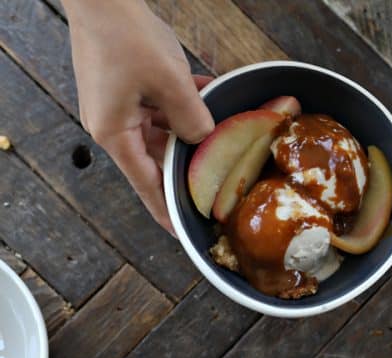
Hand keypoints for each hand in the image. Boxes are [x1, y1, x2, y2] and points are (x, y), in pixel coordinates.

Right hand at [65, 0, 213, 232]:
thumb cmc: (125, 36)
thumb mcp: (169, 83)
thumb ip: (192, 120)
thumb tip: (204, 140)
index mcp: (114, 133)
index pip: (146, 185)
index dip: (166, 210)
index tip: (183, 232)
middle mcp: (113, 124)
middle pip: (156, 159)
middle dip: (187, 166)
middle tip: (219, 183)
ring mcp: (118, 104)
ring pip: (163, 131)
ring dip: (191, 131)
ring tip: (222, 139)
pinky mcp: (126, 85)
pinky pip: (160, 105)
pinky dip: (184, 105)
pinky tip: (211, 97)